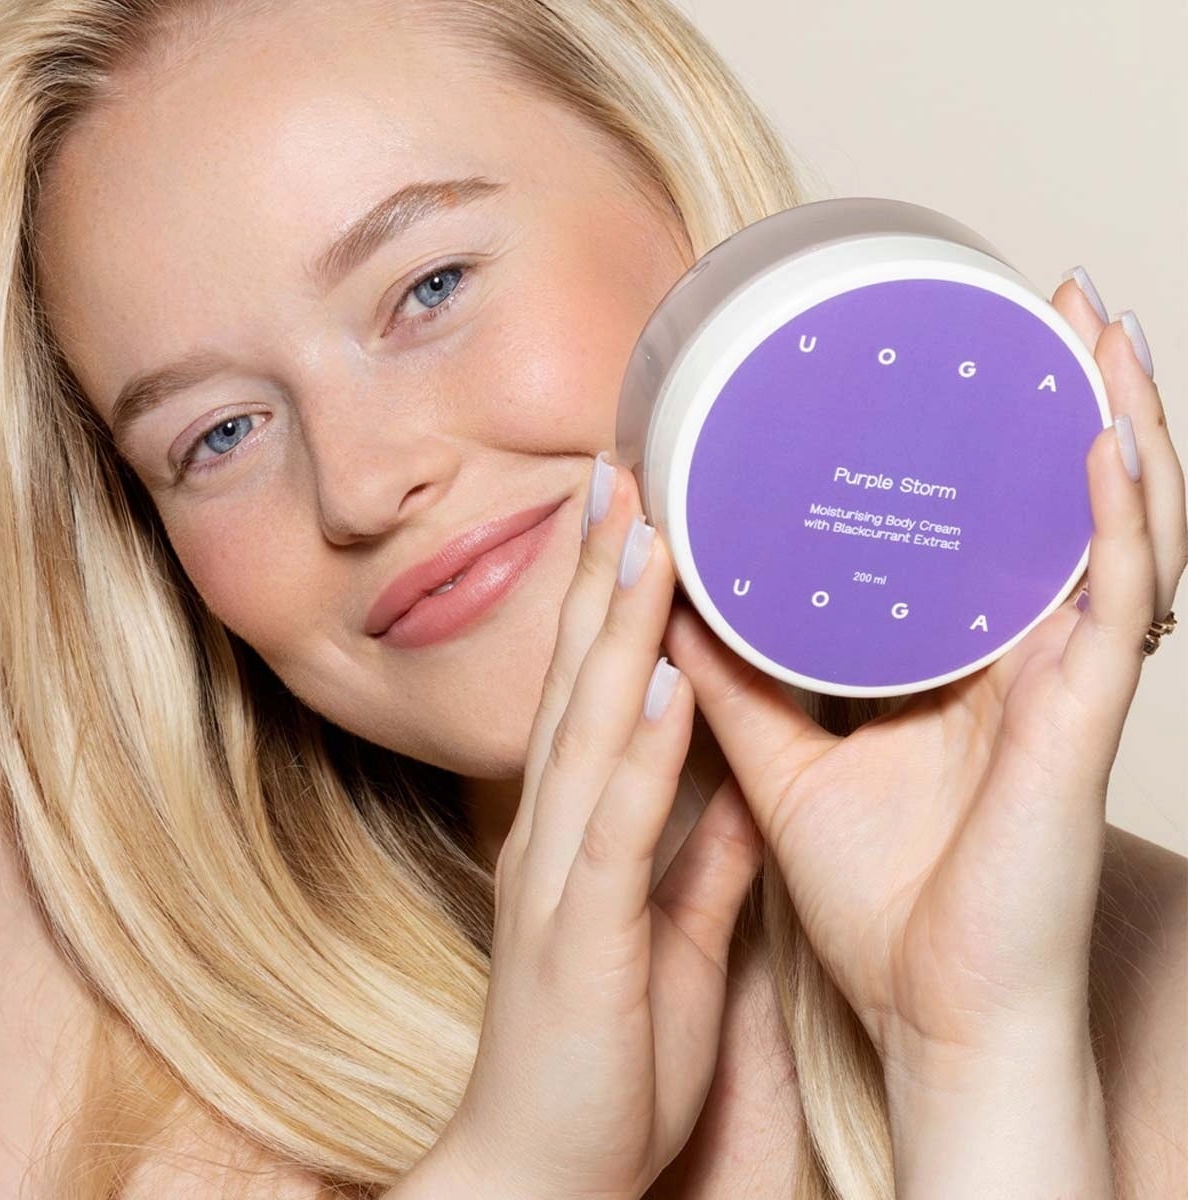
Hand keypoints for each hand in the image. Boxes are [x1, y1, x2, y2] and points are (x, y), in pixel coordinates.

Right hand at [439, 465, 763, 1199]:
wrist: (542, 1165)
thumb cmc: (604, 1049)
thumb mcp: (670, 930)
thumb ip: (700, 850)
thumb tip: (741, 776)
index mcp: (579, 824)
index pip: (596, 688)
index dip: (614, 599)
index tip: (641, 515)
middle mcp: (556, 826)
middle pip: (582, 677)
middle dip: (605, 573)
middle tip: (627, 471)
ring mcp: (558, 871)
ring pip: (591, 725)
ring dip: (617, 627)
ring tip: (646, 533)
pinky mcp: (579, 928)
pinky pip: (617, 823)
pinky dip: (641, 746)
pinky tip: (661, 679)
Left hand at [662, 279, 1186, 1074]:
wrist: (935, 1014)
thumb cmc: (885, 902)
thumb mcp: (788, 766)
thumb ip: (738, 684)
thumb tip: (671, 605)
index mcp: (966, 669)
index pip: (985, 533)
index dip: (982, 450)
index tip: (945, 363)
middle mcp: (1025, 660)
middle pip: (1059, 507)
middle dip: (1062, 402)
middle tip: (1043, 308)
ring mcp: (1062, 685)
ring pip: (1114, 528)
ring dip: (1111, 422)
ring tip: (1089, 327)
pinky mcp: (1080, 725)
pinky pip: (1115, 601)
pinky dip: (1117, 516)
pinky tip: (1102, 441)